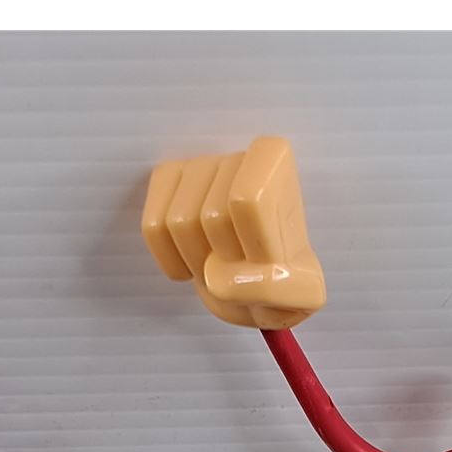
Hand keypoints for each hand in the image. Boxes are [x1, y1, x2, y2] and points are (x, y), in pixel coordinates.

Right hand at [141, 136, 326, 329]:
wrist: (253, 283)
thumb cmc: (278, 280)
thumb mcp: (299, 295)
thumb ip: (275, 288)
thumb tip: (222, 278)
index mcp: (280, 171)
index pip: (248, 201)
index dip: (251, 243)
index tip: (264, 258)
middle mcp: (238, 156)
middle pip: (212, 217)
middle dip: (223, 258)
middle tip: (239, 267)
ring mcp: (199, 167)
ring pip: (179, 222)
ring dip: (196, 260)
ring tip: (216, 262)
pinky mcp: (168, 181)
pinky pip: (152, 227)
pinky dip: (169, 258)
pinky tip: (190, 262)